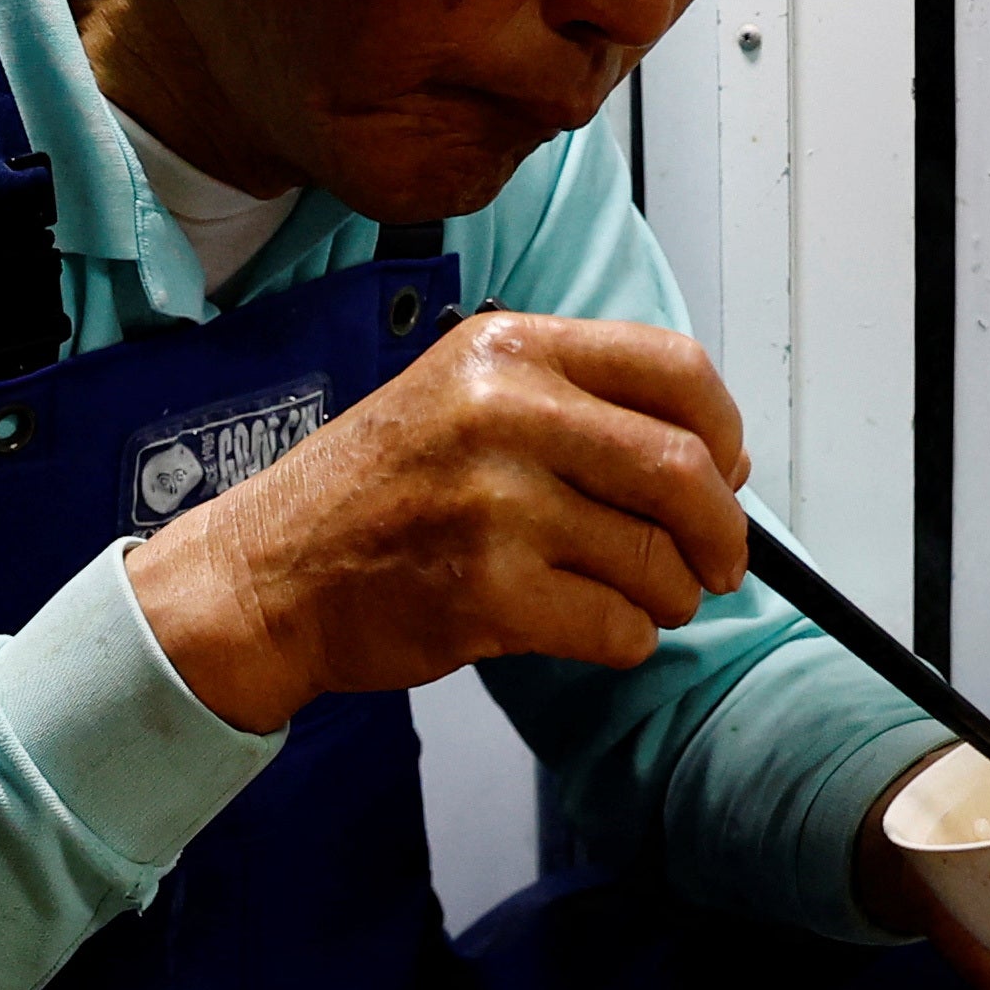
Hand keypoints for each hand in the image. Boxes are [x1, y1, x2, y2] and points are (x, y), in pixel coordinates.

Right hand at [125, 311, 749, 733]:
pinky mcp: (487, 592)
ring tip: (636, 599)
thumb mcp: (456, 396)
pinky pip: (616, 627)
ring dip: (669, 595)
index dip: (725, 428)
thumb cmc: (367, 495)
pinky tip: (587, 629)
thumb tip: (705, 458)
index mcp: (507, 349)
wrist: (263, 575)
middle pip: (683, 470)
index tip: (727, 470)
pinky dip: (624, 640)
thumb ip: (567, 403)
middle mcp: (504, 413)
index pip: (675, 368)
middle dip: (721, 533)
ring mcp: (495, 504)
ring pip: (656, 560)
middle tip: (721, 563)